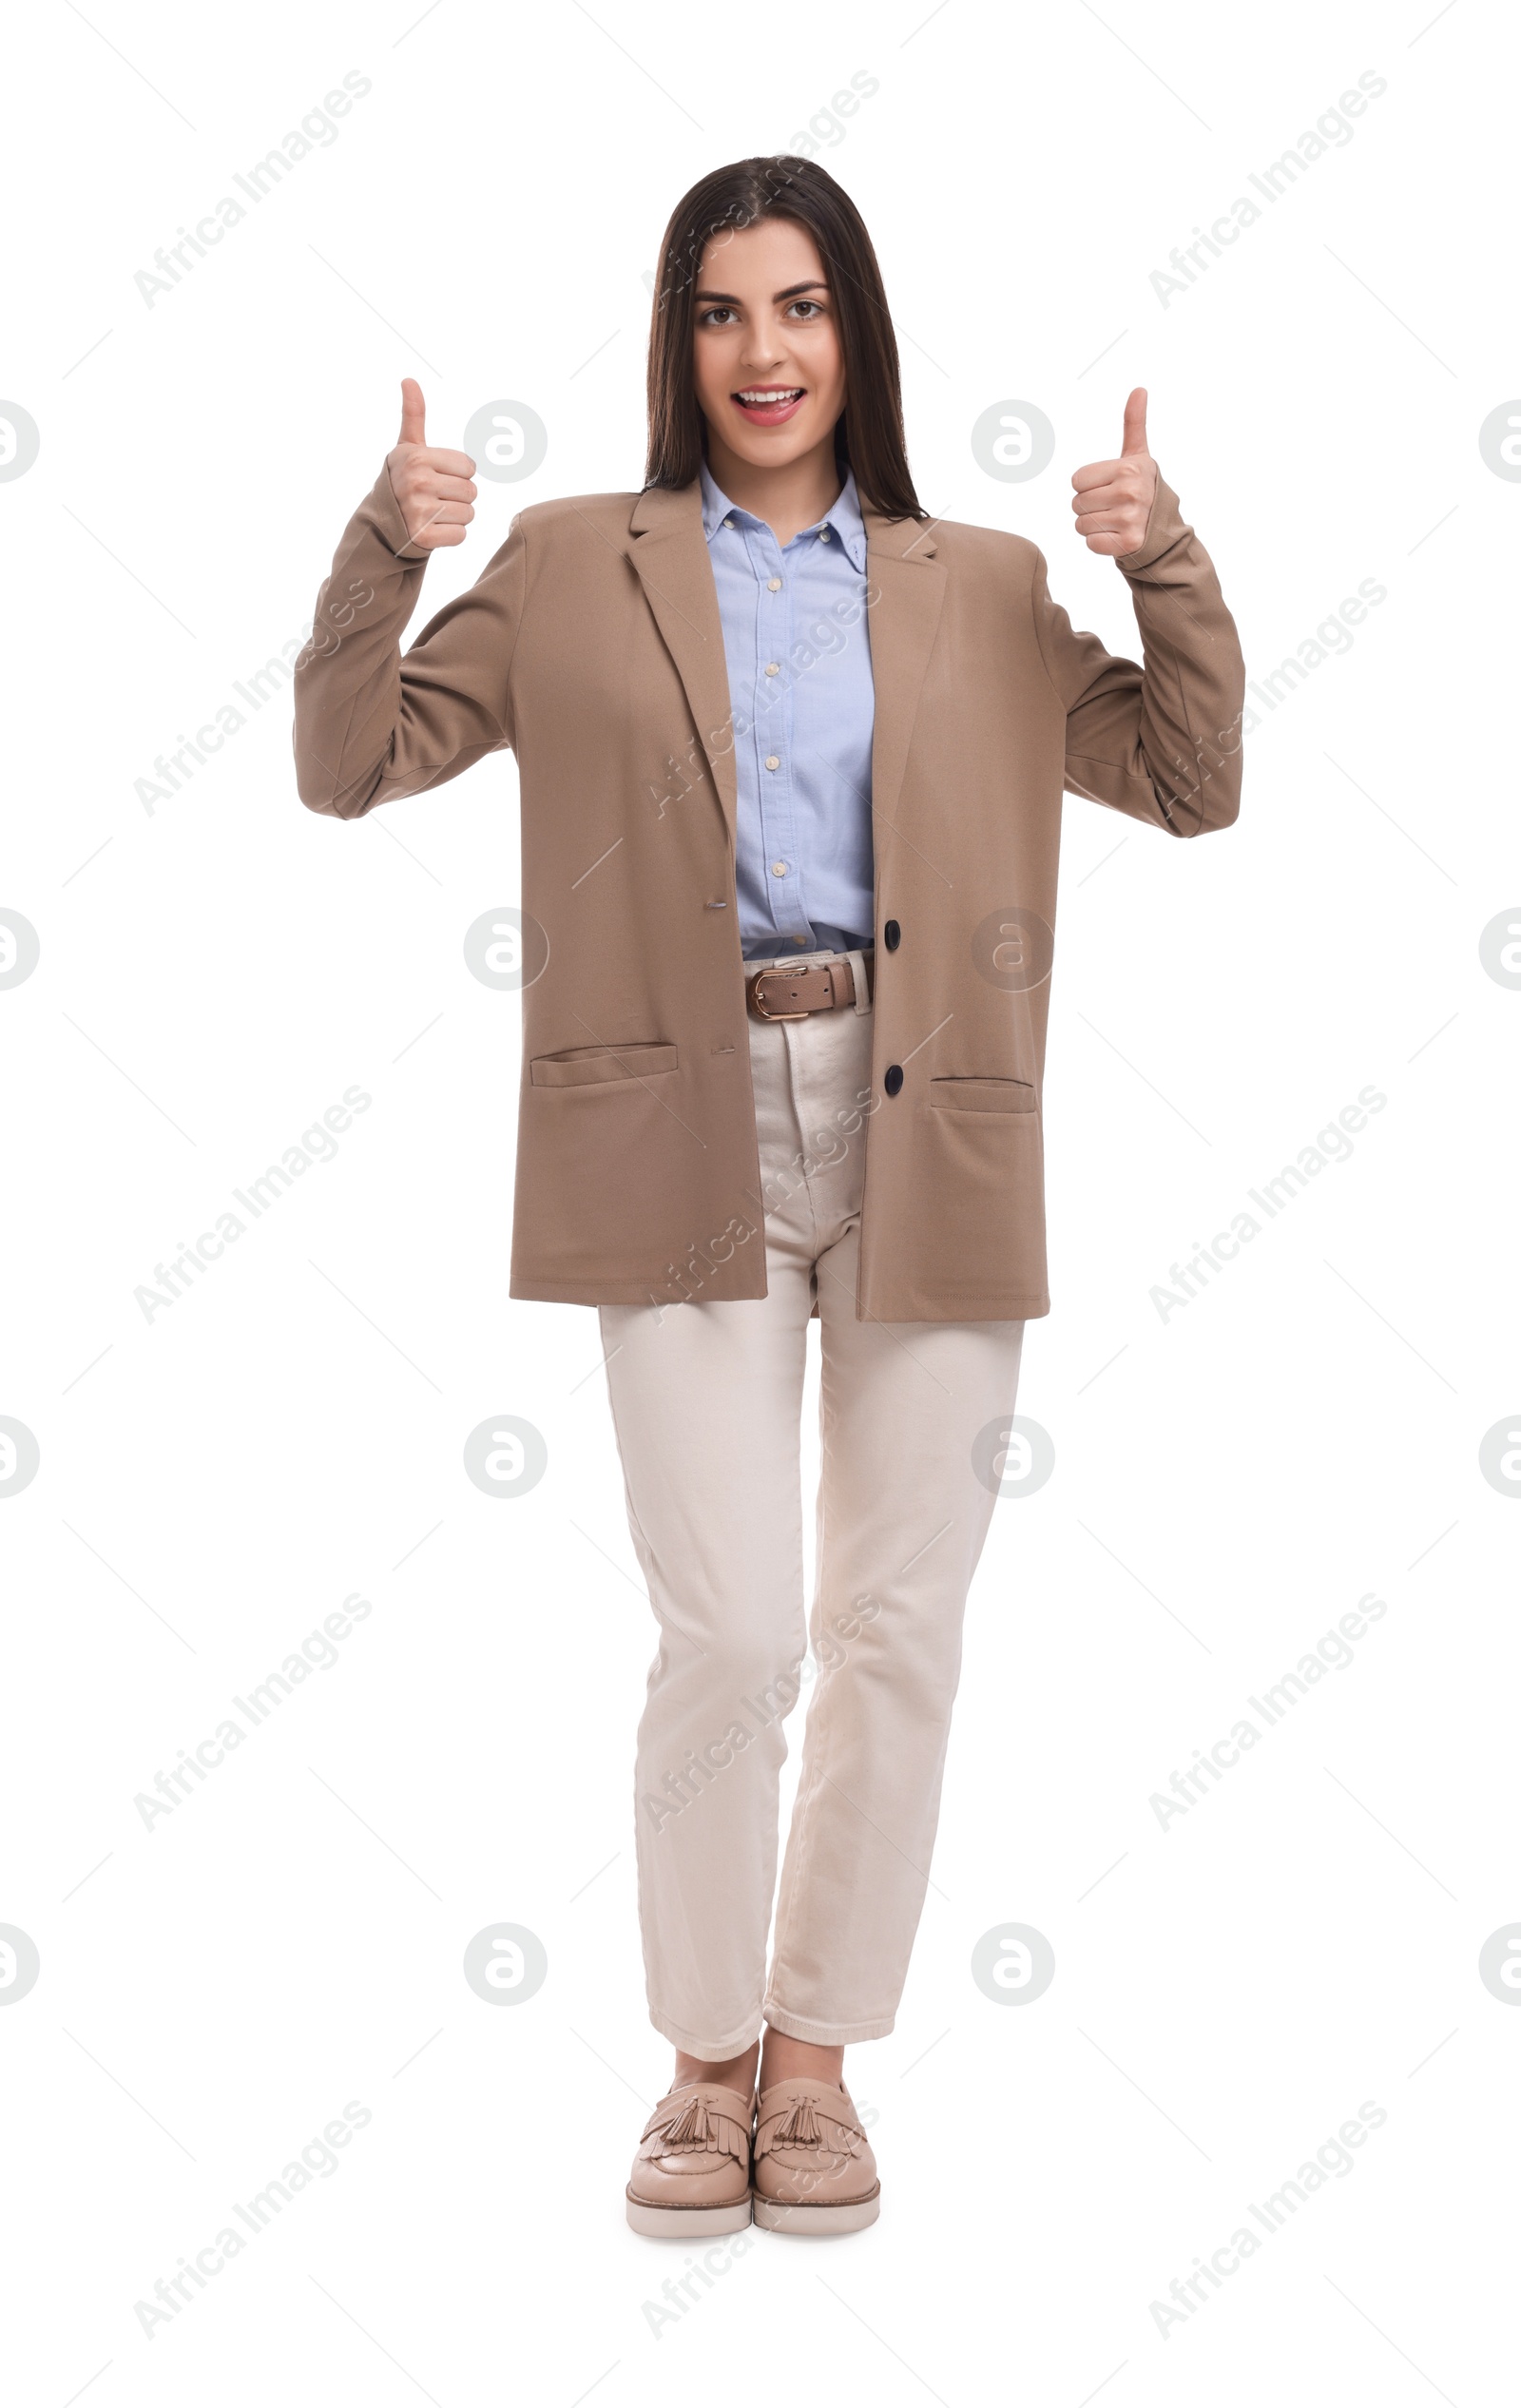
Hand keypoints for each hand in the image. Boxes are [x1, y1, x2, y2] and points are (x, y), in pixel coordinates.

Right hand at [386, 378, 476, 550]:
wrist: (381, 523)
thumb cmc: (402, 480)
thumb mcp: (407, 448)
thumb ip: (413, 415)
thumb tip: (409, 380)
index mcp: (417, 456)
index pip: (469, 467)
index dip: (458, 474)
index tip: (436, 477)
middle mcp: (416, 481)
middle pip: (472, 491)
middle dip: (458, 496)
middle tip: (434, 498)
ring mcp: (418, 510)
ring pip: (468, 514)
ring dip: (456, 517)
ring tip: (433, 513)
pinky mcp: (423, 537)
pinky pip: (460, 535)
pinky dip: (450, 536)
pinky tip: (432, 530)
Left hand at [1070, 387, 1158, 557]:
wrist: (1163, 527)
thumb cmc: (1142, 486)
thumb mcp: (1138, 456)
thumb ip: (1134, 424)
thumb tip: (1139, 389)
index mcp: (1128, 468)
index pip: (1076, 481)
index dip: (1088, 485)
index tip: (1110, 486)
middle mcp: (1131, 492)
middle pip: (1076, 503)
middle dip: (1090, 507)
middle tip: (1113, 505)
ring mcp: (1131, 519)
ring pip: (1081, 525)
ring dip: (1093, 526)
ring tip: (1115, 520)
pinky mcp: (1128, 543)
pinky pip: (1091, 543)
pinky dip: (1100, 542)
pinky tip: (1118, 535)